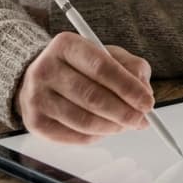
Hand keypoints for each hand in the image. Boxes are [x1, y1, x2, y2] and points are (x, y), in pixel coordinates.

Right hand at [16, 32, 154, 143]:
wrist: (37, 78)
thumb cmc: (79, 67)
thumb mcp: (105, 55)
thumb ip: (130, 67)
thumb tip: (144, 91)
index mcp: (65, 45)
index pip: (102, 67)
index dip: (128, 88)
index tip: (147, 102)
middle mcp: (46, 69)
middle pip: (93, 97)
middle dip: (124, 112)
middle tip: (141, 120)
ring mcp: (37, 97)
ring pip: (85, 121)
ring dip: (112, 127)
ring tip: (124, 124)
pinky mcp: (35, 122)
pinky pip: (75, 136)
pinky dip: (97, 137)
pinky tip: (104, 129)